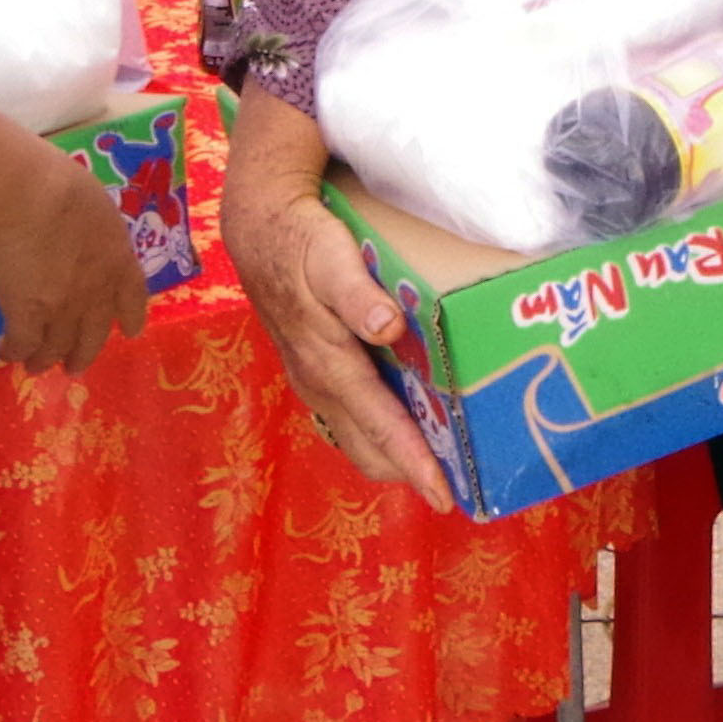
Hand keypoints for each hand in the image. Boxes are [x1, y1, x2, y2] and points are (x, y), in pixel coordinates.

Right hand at [0, 156, 151, 375]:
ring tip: (34, 367)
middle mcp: (96, 291)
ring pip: (56, 347)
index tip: (129, 333)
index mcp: (118, 258)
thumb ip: (92, 229)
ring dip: (44, 360)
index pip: (132, 297)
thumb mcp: (93, 203)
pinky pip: (22, 344)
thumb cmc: (57, 183)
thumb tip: (79, 231)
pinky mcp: (26, 315)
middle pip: (94, 334)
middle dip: (83, 354)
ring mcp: (63, 308)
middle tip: (74, 366)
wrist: (26, 194)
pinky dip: (12, 352)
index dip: (130, 317)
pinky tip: (1, 351)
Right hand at [218, 95, 456, 512]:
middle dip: (412, 470)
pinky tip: (415, 419)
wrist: (259, 228)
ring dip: (399, 453)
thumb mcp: (328, 255)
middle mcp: (320, 384)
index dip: (413, 461)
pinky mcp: (316, 371)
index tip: (445, 494)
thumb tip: (387, 327)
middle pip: (370, 448)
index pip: (378, 424)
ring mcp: (315, 381)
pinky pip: (354, 415)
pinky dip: (383, 429)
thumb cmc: (300, 242)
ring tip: (447, 460)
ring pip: (360, 436)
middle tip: (463, 481)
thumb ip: (356, 293)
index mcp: (328, 364)